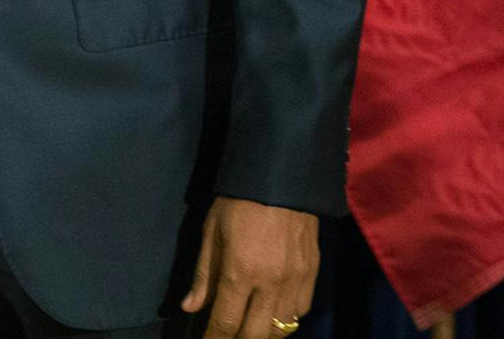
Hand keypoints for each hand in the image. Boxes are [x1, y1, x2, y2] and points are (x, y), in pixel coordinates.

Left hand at [181, 197, 318, 337]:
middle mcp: (270, 284)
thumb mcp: (211, 233)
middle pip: (256, 335)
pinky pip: (300, 312)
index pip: (225, 322)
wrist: (283, 179)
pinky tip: (272, 313)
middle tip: (225, 337)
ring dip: (263, 334)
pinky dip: (285, 319)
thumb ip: (203, 274)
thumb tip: (190, 307)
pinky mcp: (313, 276)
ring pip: (281, 329)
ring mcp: (295, 282)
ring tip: (248, 328)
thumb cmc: (238, 202)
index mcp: (239, 272)